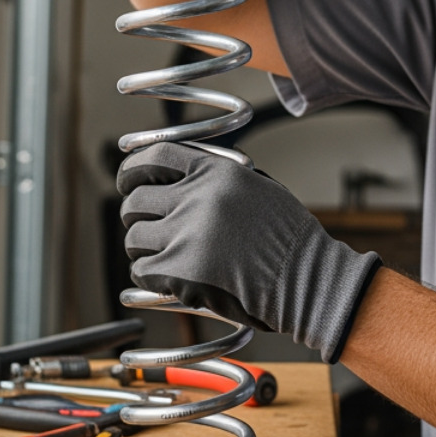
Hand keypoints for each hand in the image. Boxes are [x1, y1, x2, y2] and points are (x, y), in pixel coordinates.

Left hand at [119, 142, 380, 362]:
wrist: (307, 280)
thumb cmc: (289, 239)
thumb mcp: (258, 187)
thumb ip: (217, 179)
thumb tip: (174, 179)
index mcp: (217, 171)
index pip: (155, 155)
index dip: (132, 168)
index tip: (128, 181)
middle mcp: (197, 197)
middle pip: (135, 199)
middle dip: (135, 215)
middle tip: (148, 229)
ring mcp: (187, 234)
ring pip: (134, 237)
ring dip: (143, 248)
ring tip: (165, 257)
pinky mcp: (181, 271)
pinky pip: (142, 270)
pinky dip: (151, 275)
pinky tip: (171, 278)